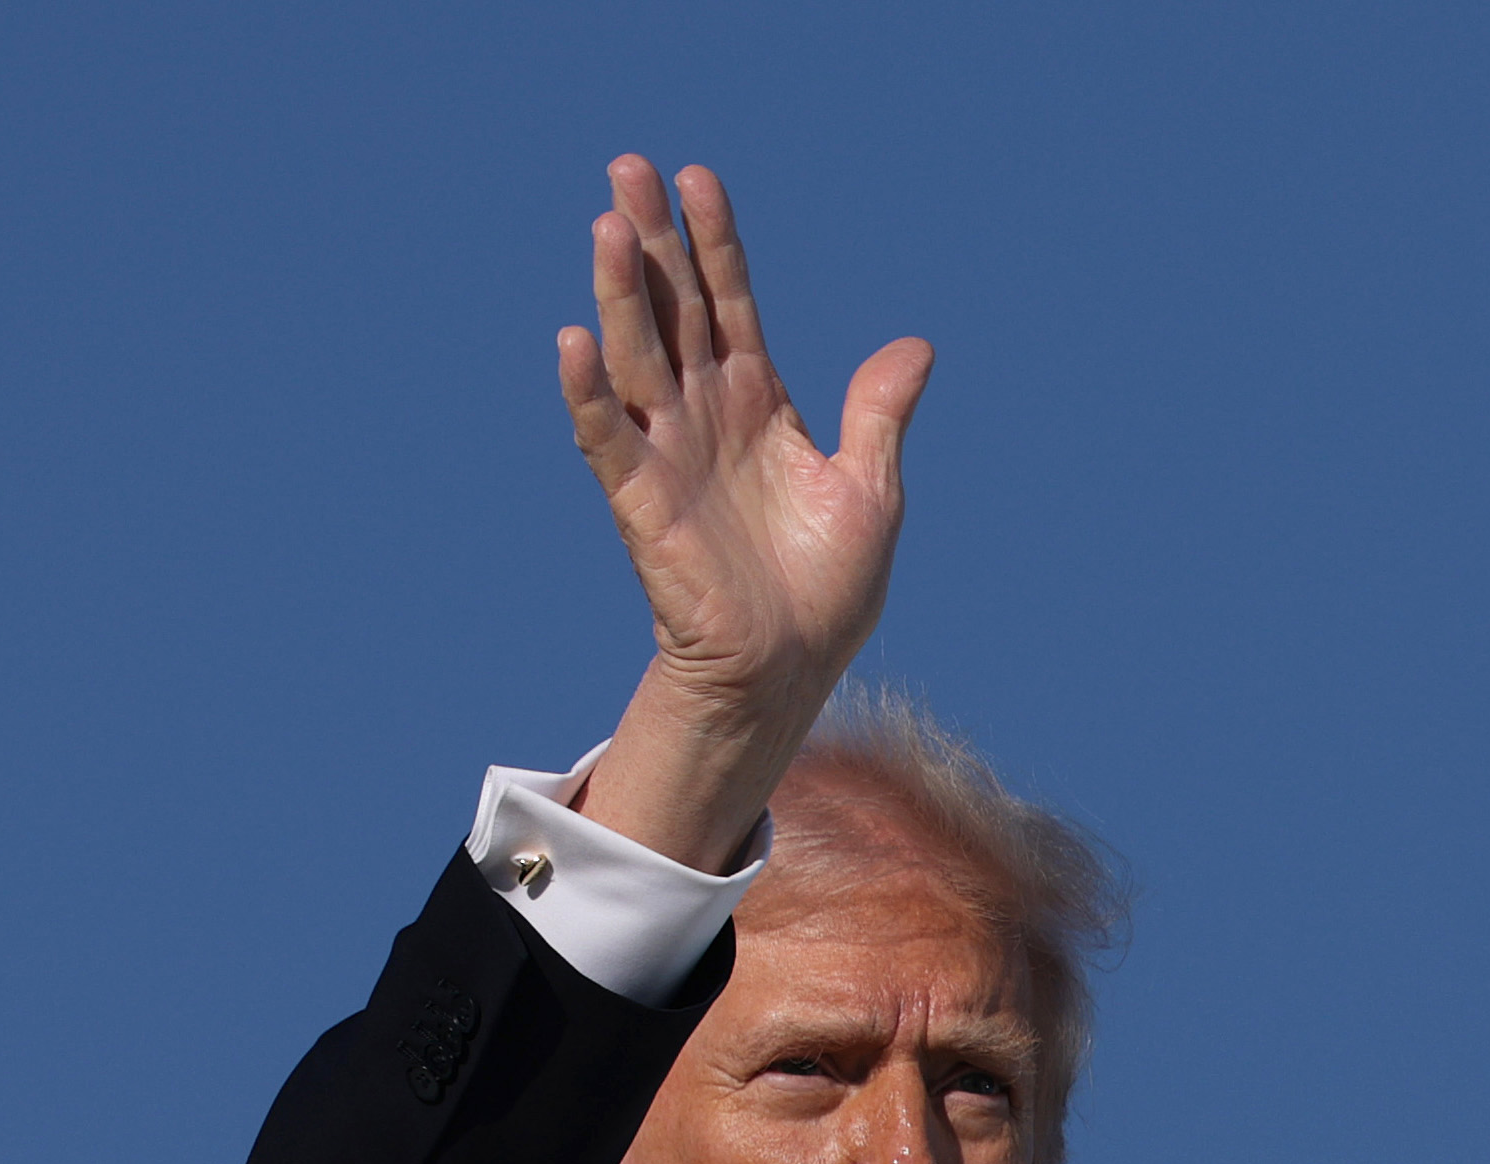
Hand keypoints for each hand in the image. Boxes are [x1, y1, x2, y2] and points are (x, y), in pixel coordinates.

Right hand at [549, 157, 929, 871]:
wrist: (791, 670)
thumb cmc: (827, 589)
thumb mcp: (870, 492)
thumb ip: (879, 415)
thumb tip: (917, 347)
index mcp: (758, 401)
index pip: (731, 303)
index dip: (715, 243)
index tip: (699, 179)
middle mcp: (704, 413)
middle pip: (673, 309)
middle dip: (653, 241)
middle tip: (627, 167)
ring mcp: (668, 453)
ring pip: (636, 356)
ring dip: (620, 294)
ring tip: (610, 227)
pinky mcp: (642, 503)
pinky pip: (608, 438)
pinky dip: (587, 394)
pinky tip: (572, 341)